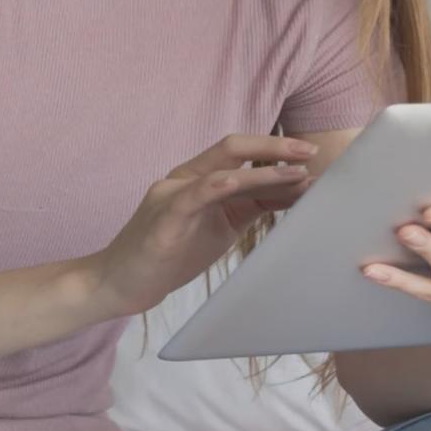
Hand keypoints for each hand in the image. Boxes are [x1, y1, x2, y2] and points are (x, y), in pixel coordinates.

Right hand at [85, 134, 318, 316]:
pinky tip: (237, 182)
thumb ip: (250, 206)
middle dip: (274, 148)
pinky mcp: (162, 221)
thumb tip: (294, 193)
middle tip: (310, 152)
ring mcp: (170, 196)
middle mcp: (183, 178)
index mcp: (197, 178)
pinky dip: (215, 186)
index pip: (240, 154)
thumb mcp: (221, 227)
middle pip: (231, 149)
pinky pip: (191, 197)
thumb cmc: (170, 255)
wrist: (120, 283)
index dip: (276, 152)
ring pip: (219, 172)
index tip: (310, 154)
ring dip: (261, 172)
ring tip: (296, 174)